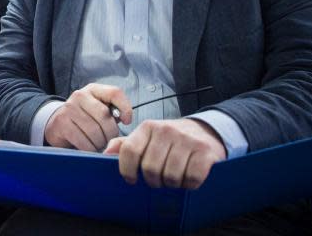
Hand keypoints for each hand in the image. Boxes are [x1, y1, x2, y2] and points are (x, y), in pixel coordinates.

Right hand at [44, 83, 131, 150]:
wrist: (57, 125)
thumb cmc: (84, 119)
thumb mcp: (98, 110)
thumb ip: (113, 111)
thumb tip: (126, 119)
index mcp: (93, 89)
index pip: (115, 93)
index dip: (125, 108)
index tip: (127, 121)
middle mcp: (80, 95)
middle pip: (105, 117)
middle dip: (110, 133)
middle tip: (108, 139)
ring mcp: (69, 108)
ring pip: (95, 131)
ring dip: (100, 143)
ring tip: (97, 143)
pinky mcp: (62, 123)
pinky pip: (84, 142)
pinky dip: (90, 148)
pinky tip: (88, 146)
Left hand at [104, 118, 225, 188]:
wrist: (205, 132)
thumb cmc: (171, 140)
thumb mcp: (147, 138)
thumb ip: (125, 145)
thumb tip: (106, 153)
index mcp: (148, 127)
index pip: (129, 151)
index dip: (127, 170)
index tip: (131, 179)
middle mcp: (166, 130)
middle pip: (150, 168)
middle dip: (153, 181)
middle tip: (159, 179)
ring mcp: (187, 140)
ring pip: (170, 176)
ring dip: (171, 184)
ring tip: (173, 178)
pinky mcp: (205, 151)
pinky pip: (192, 178)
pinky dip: (189, 184)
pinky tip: (188, 178)